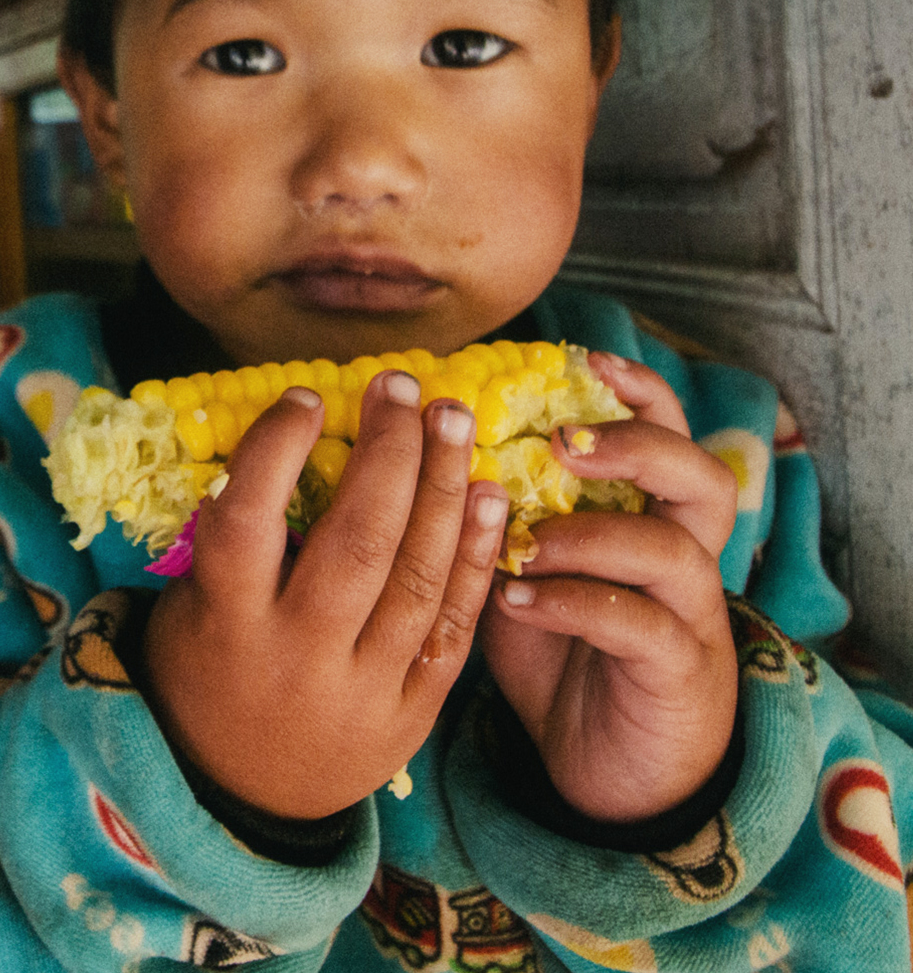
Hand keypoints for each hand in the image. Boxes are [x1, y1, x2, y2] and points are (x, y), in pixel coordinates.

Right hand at [143, 372, 507, 818]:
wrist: (240, 800)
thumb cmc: (210, 669)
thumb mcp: (192, 605)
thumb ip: (238, 535)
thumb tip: (303, 433)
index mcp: (227, 624)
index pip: (248, 521)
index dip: (277, 450)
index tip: (307, 397)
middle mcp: (298, 657)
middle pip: (358, 542)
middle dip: (389, 452)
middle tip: (401, 387)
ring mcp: (363, 691)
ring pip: (417, 576)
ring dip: (444, 487)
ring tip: (453, 417)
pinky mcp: (413, 714)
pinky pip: (455, 626)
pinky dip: (477, 556)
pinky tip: (489, 494)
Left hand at [478, 353, 738, 824]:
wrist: (609, 770)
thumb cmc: (564, 652)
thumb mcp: (526, 569)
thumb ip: (501, 514)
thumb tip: (429, 445)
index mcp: (655, 515)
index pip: (672, 432)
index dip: (641, 391)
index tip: (587, 361)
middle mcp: (688, 556)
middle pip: (703, 477)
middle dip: (637, 446)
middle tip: (562, 442)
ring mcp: (692, 617)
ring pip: (674, 548)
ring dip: (592, 533)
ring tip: (524, 540)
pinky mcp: (678, 674)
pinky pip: (642, 625)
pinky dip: (576, 604)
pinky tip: (519, 601)